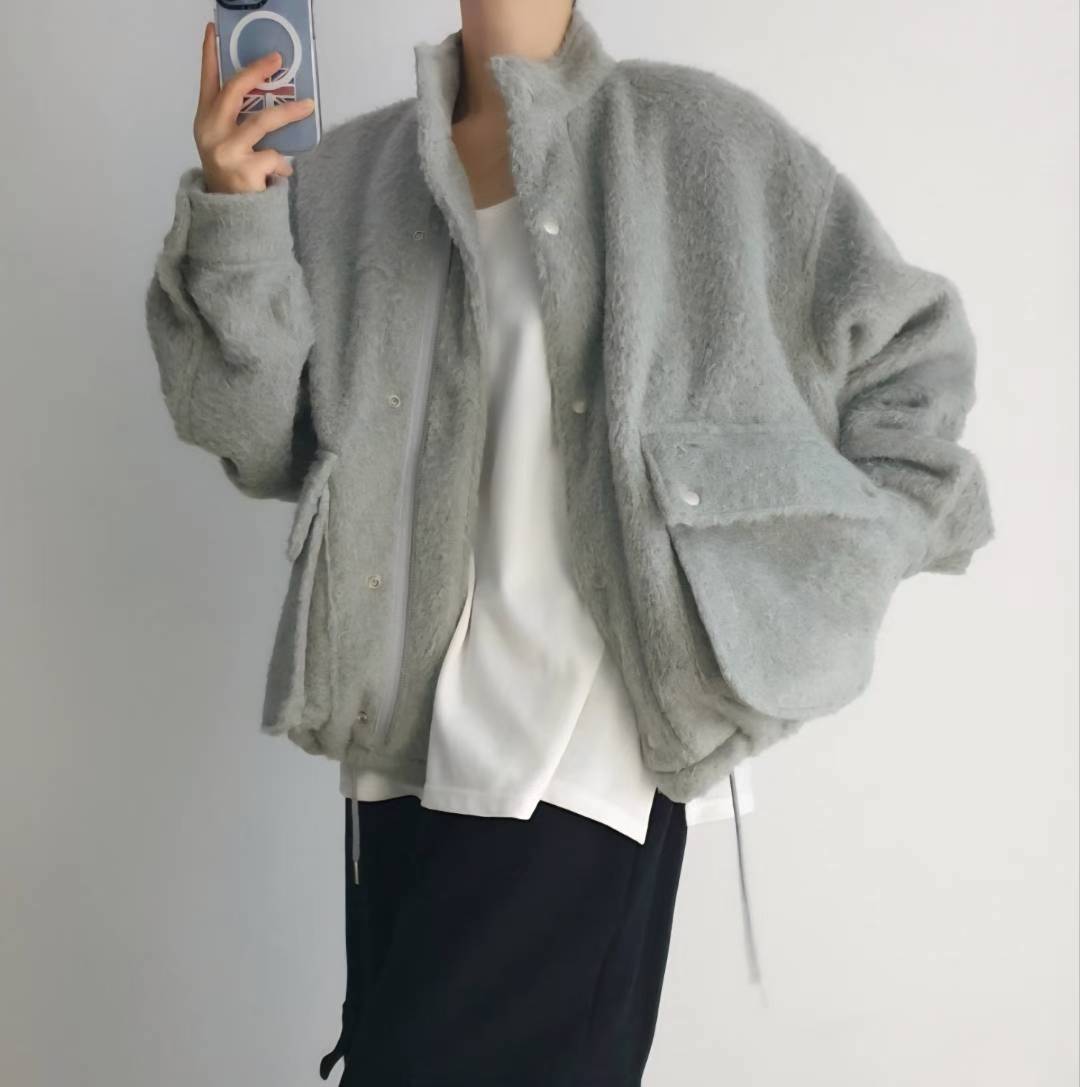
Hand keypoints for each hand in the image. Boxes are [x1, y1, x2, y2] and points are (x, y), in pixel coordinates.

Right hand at [194, 21, 315, 193]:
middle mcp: (211, 131)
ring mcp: (226, 150)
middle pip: (235, 90)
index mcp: (205, 120)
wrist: (227, 215)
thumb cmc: (231, 173)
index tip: (213, 29)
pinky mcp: (245, 169)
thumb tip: (271, 97)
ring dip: (290, 112)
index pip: (207, 81)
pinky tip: (281, 173)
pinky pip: (275, 155)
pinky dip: (283, 163)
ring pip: (263, 120)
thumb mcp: (225, 142)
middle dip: (257, 71)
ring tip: (309, 106)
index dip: (209, 54)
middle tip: (277, 59)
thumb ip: (237, 120)